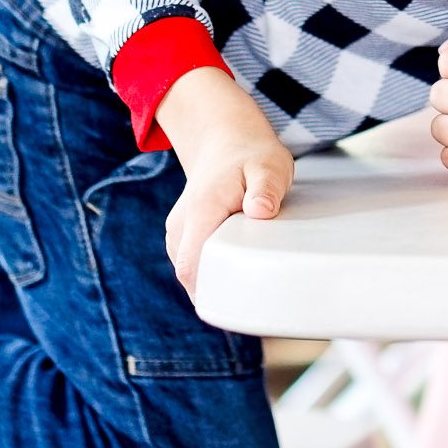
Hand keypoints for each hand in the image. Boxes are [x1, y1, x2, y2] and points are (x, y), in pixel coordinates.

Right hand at [155, 67, 293, 296]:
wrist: (224, 140)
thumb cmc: (250, 155)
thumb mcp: (269, 165)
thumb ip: (266, 187)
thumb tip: (261, 210)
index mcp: (200, 211)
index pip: (191, 266)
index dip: (210, 292)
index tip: (239, 306)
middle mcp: (181, 224)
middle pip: (189, 275)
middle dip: (217, 293)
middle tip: (253, 305)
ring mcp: (178, 230)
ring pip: (189, 272)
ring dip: (213, 282)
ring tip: (247, 289)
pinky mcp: (183, 235)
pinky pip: (193, 263)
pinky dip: (211, 272)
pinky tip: (235, 275)